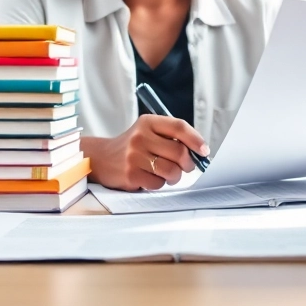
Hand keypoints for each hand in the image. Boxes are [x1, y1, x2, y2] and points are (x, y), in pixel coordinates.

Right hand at [82, 115, 208, 191]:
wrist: (101, 158)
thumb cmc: (133, 146)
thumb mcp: (148, 132)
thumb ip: (171, 137)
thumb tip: (199, 152)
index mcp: (148, 122)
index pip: (179, 126)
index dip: (196, 139)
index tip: (204, 151)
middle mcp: (140, 136)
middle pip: (179, 151)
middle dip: (188, 163)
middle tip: (186, 167)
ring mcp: (134, 156)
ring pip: (171, 170)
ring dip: (175, 176)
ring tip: (169, 174)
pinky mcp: (130, 174)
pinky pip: (157, 183)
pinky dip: (159, 183)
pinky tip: (151, 177)